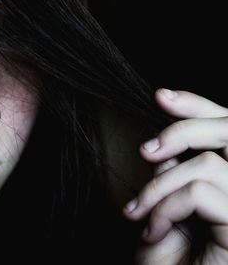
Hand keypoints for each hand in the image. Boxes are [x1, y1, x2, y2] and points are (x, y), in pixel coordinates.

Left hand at [123, 88, 227, 264]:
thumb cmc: (164, 255)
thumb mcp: (165, 200)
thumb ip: (176, 168)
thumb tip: (168, 140)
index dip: (199, 106)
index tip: (161, 96)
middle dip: (183, 131)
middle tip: (146, 152)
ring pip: (208, 165)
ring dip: (159, 186)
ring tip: (138, 212)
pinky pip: (201, 192)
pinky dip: (166, 207)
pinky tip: (153, 231)